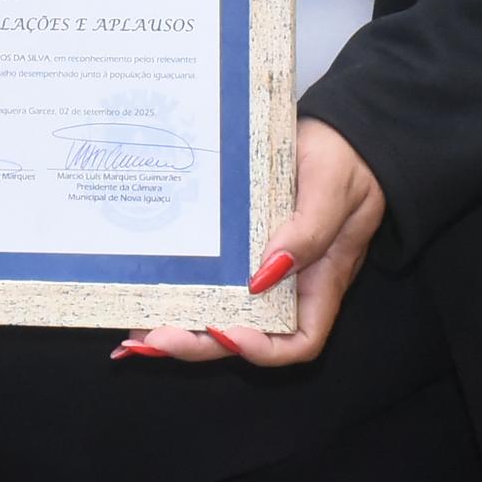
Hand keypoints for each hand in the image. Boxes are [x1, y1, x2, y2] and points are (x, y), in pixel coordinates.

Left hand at [119, 118, 383, 367]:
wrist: (338, 131)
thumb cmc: (346, 160)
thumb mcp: (334, 189)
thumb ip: (309, 231)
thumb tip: (265, 275)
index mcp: (320, 279)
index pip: (301, 340)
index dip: (265, 350)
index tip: (230, 332)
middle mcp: (288, 284)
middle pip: (245, 334)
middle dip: (200, 343)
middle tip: (154, 339)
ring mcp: (260, 266)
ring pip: (221, 313)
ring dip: (180, 327)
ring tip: (135, 334)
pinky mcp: (239, 246)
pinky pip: (210, 277)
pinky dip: (178, 291)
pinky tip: (145, 292)